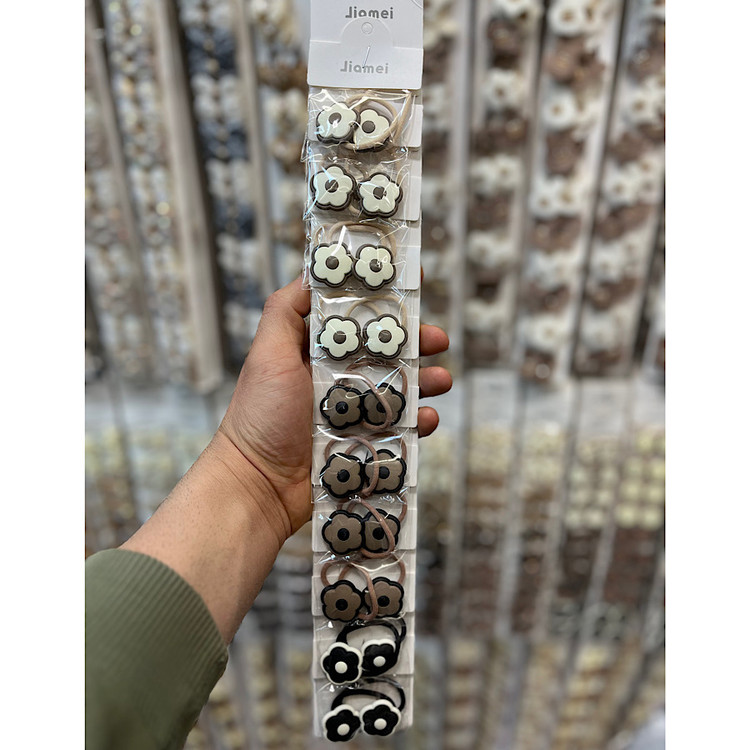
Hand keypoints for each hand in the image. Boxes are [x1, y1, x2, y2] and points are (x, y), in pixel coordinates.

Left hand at [218, 275, 451, 535]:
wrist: (260, 486)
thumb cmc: (259, 417)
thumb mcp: (267, 354)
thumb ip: (285, 312)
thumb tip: (311, 272)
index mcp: (314, 351)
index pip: (354, 318)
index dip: (382, 304)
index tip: (410, 288)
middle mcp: (335, 377)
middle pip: (384, 352)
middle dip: (414, 343)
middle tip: (437, 340)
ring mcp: (351, 411)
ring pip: (398, 388)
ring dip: (424, 381)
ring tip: (441, 381)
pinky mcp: (363, 442)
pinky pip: (400, 427)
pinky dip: (418, 422)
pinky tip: (427, 419)